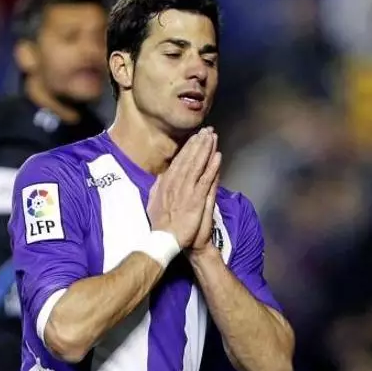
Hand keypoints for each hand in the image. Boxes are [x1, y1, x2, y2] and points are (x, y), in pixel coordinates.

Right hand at [147, 128, 220, 247]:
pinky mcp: (196, 199)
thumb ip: (158, 187)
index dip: (189, 147)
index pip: (179, 160)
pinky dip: (212, 167)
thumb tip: (161, 176)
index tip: (196, 136)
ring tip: (213, 137)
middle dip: (199, 143)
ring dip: (206, 150)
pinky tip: (218, 156)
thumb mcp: (154, 201)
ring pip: (197, 165)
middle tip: (208, 130)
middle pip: (189, 158)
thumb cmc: (161, 224)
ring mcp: (186, 190)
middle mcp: (175, 183)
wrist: (164, 240)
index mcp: (166, 182)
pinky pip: (205, 179)